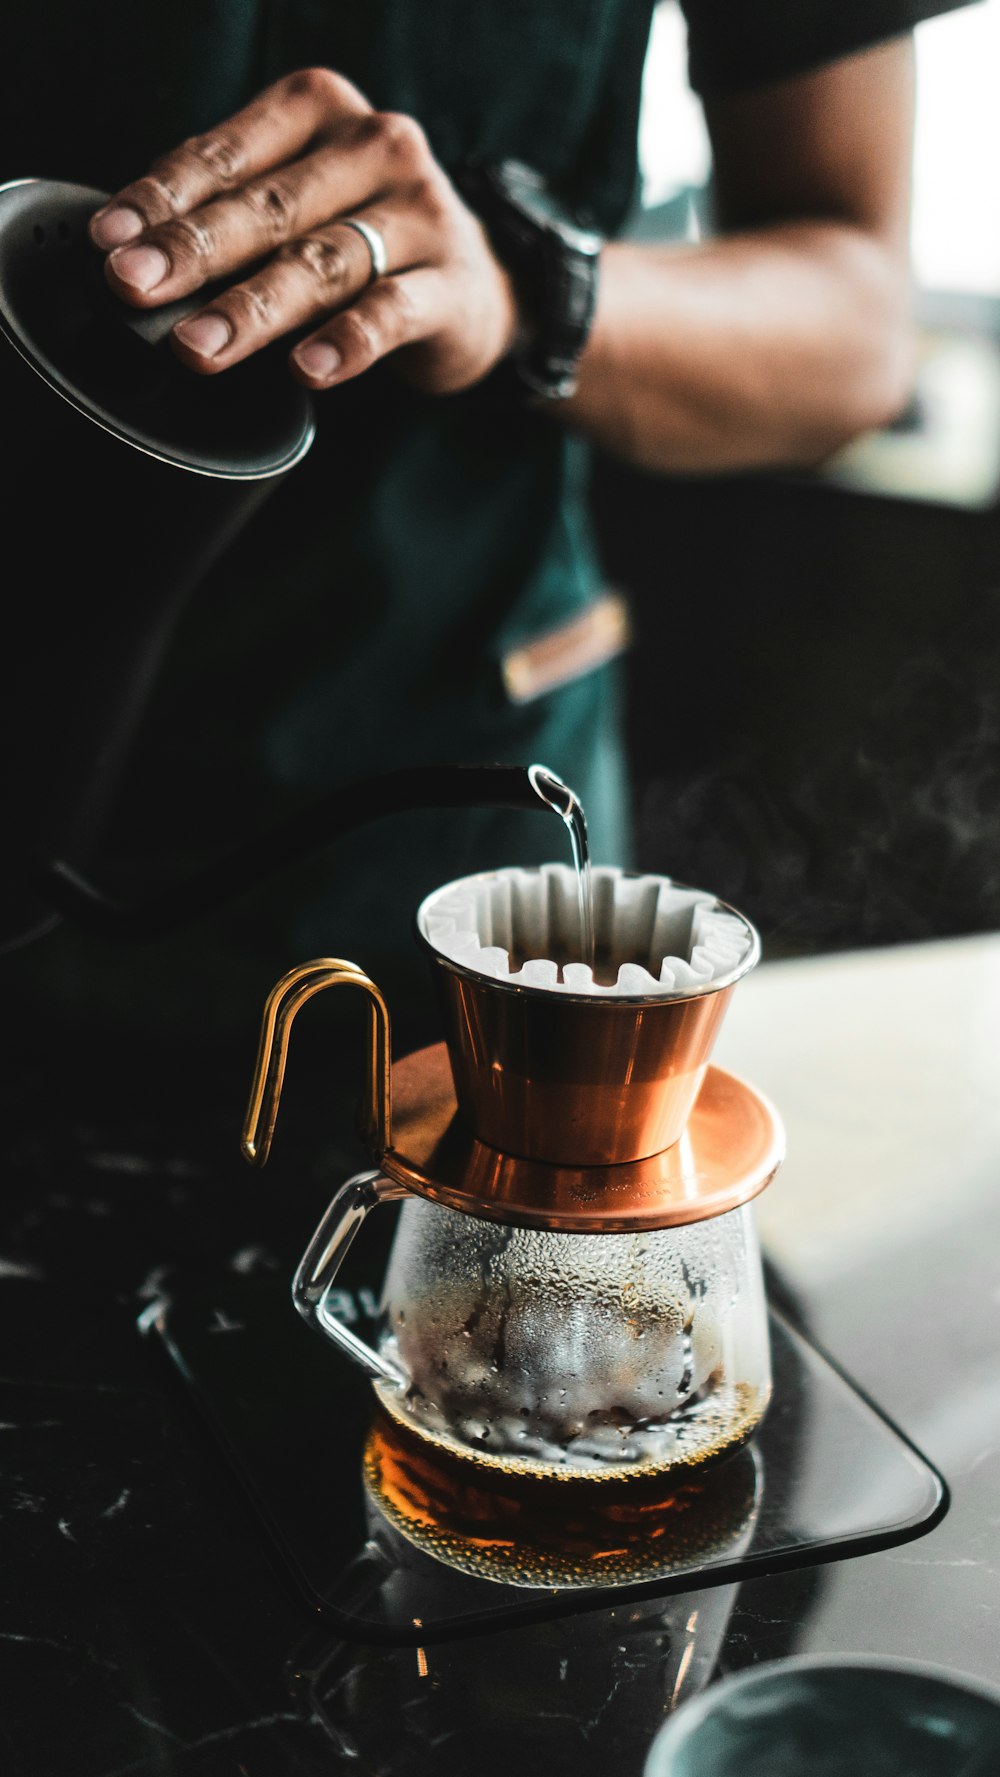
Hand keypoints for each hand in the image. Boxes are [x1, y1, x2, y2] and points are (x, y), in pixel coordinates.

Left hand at [87, 67, 520, 393]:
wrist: (474, 288)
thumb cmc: (363, 237)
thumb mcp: (295, 202)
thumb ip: (229, 211)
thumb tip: (132, 257)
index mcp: (319, 110)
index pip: (226, 153)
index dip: (162, 197)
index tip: (110, 239)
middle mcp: (375, 146)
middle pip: (268, 206)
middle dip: (193, 250)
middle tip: (135, 286)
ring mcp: (420, 213)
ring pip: (321, 263)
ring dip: (252, 309)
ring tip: (198, 346)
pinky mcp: (451, 283)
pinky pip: (389, 313)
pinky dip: (345, 343)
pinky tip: (308, 369)